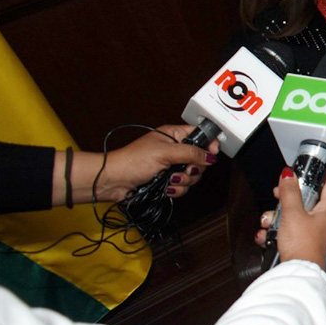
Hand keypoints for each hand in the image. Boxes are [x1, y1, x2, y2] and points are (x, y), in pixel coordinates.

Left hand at [97, 125, 218, 201]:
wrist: (113, 181)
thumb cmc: (132, 161)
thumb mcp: (165, 152)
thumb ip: (191, 153)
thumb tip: (211, 155)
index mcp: (174, 135)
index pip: (200, 135)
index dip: (209, 143)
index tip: (211, 153)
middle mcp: (174, 150)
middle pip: (199, 159)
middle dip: (194, 168)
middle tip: (184, 169)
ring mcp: (171, 166)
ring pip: (192, 175)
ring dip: (183, 180)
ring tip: (170, 179)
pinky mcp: (167, 181)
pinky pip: (183, 186)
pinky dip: (176, 189)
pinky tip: (166, 188)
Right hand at [253, 169, 325, 268]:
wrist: (297, 273)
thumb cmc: (302, 245)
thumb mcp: (293, 213)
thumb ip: (289, 193)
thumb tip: (288, 174)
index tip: (321, 165)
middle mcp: (321, 221)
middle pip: (305, 200)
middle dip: (288, 197)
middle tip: (278, 193)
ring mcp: (310, 233)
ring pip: (291, 216)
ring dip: (275, 217)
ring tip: (268, 222)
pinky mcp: (299, 244)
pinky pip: (284, 232)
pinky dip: (273, 232)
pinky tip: (266, 236)